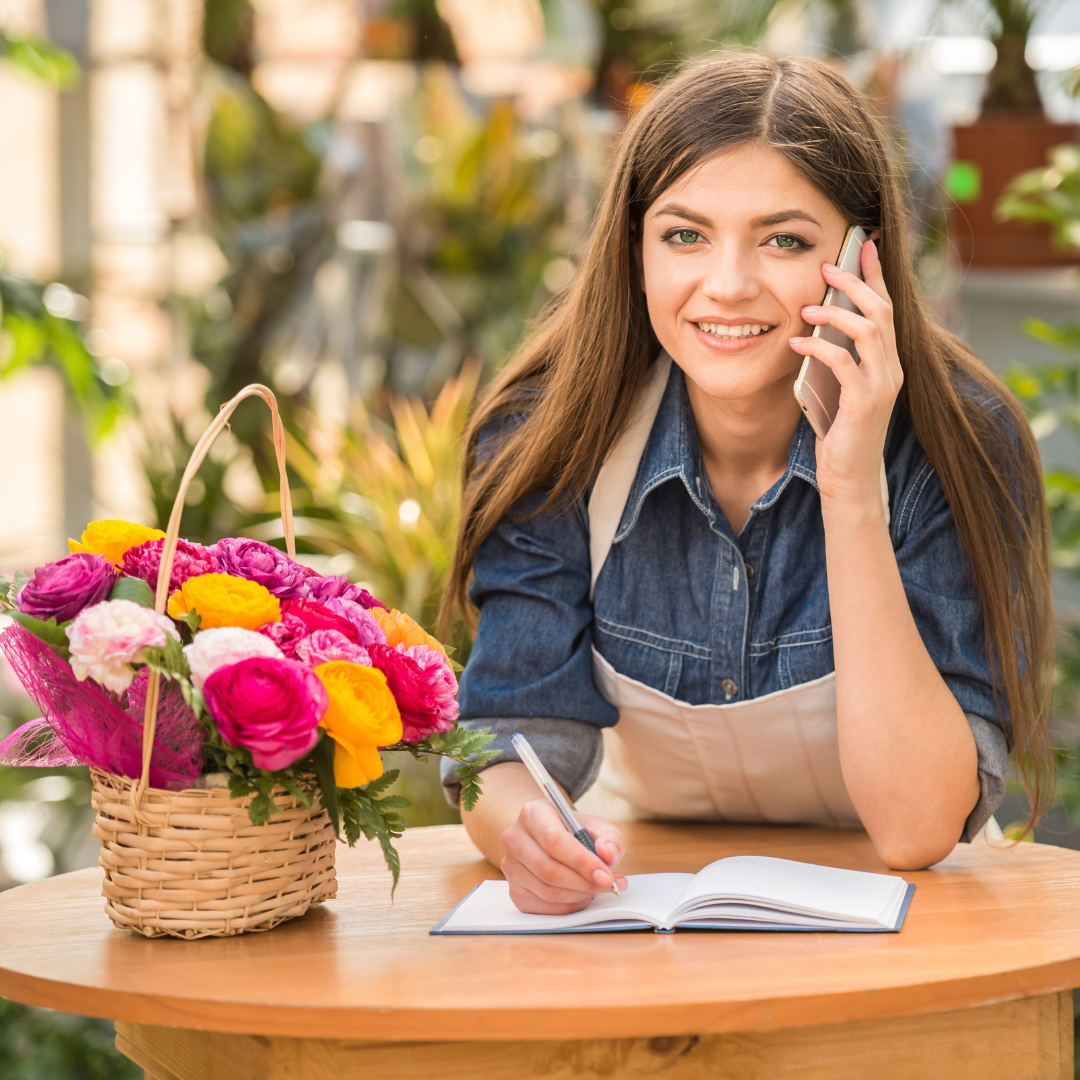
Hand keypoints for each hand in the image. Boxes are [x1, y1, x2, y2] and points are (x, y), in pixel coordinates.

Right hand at [500, 800, 627, 913]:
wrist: (551, 840)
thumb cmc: (575, 832)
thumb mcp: (598, 827)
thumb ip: (610, 839)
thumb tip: (608, 855)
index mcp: (533, 813)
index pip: (554, 841)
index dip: (582, 862)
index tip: (607, 876)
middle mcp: (514, 839)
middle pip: (548, 870)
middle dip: (584, 883)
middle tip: (609, 885)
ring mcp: (511, 867)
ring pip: (547, 892)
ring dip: (579, 895)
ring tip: (597, 888)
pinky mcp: (515, 891)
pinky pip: (545, 908)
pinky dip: (569, 906)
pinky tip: (581, 895)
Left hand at [789, 239, 901, 518]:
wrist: (849, 479)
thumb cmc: (839, 433)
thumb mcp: (836, 388)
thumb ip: (835, 360)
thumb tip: (813, 328)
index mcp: (888, 362)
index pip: (887, 308)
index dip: (876, 275)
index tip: (863, 246)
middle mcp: (892, 369)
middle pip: (881, 311)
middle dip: (855, 283)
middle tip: (827, 267)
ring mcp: (882, 386)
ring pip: (869, 331)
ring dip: (836, 313)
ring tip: (807, 307)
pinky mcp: (865, 403)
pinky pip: (844, 363)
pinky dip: (820, 348)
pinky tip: (797, 343)